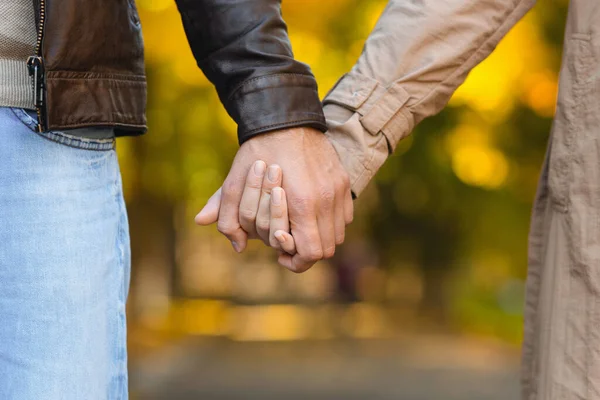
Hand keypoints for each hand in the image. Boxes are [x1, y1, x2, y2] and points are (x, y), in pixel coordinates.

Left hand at [195, 127, 352, 271]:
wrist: (285, 117)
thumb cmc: (258, 151)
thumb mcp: (236, 182)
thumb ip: (229, 216)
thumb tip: (237, 247)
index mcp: (302, 203)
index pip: (310, 253)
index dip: (296, 262)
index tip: (281, 256)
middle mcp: (325, 199)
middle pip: (326, 249)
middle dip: (306, 252)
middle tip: (288, 243)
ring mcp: (337, 190)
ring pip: (337, 234)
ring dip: (319, 237)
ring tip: (299, 228)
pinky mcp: (343, 181)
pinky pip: (344, 216)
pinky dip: (330, 222)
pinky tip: (311, 212)